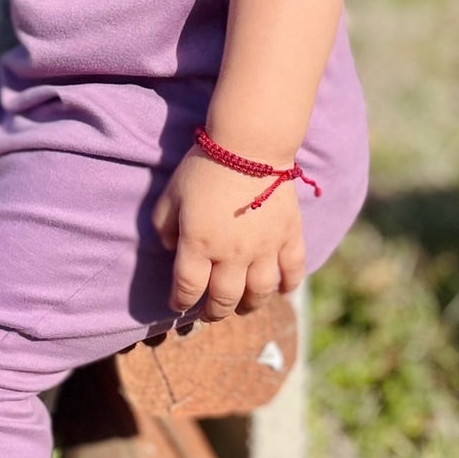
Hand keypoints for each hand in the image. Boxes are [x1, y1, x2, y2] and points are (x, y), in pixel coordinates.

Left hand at [151, 146, 306, 321]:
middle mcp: (232, 255)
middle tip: (209, 313)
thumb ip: (165, 226)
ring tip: (242, 306)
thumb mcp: (171, 194)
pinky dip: (288, 286)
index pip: (187, 288)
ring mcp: (265, 248)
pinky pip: (294, 271)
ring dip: (248, 306)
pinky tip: (281, 290)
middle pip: (224, 299)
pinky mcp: (290, 236)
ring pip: (259, 293)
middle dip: (213, 312)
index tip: (178, 304)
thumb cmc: (205, 166)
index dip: (180, 302)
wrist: (250, 144)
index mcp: (199, 244)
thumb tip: (172, 248)